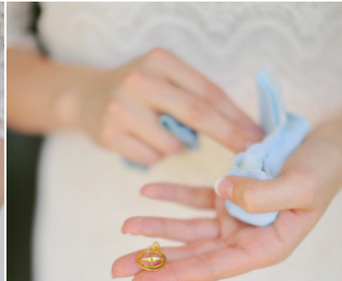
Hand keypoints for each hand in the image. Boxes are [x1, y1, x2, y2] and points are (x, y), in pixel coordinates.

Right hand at [67, 48, 262, 164]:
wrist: (84, 97)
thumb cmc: (137, 90)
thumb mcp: (164, 77)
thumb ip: (196, 95)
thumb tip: (244, 125)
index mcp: (159, 60)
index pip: (207, 91)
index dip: (236, 116)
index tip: (258, 134)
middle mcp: (138, 81)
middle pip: (196, 114)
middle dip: (228, 135)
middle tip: (250, 152)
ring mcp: (119, 108)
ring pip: (173, 144)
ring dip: (179, 147)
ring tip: (162, 134)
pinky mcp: (108, 134)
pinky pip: (151, 158)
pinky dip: (155, 155)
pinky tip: (141, 141)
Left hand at [111, 135, 341, 280]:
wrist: (331, 145)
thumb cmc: (324, 166)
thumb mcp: (304, 182)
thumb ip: (266, 193)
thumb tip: (225, 193)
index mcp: (263, 248)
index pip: (210, 268)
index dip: (172, 277)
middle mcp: (245, 240)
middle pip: (190, 256)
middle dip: (152, 262)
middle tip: (115, 269)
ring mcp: (235, 220)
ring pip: (187, 231)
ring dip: (155, 229)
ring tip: (124, 228)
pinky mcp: (229, 198)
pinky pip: (194, 200)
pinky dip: (171, 196)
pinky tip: (146, 191)